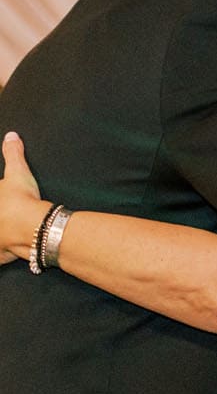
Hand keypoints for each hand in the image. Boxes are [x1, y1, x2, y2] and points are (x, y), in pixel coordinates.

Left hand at [0, 132, 47, 265]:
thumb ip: (13, 153)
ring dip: (1, 238)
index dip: (0, 198)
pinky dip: (2, 257)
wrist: (35, 227)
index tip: (2, 204)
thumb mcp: (18, 173)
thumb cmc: (23, 200)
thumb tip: (12, 136)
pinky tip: (6, 256)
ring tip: (4, 235)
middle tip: (4, 217)